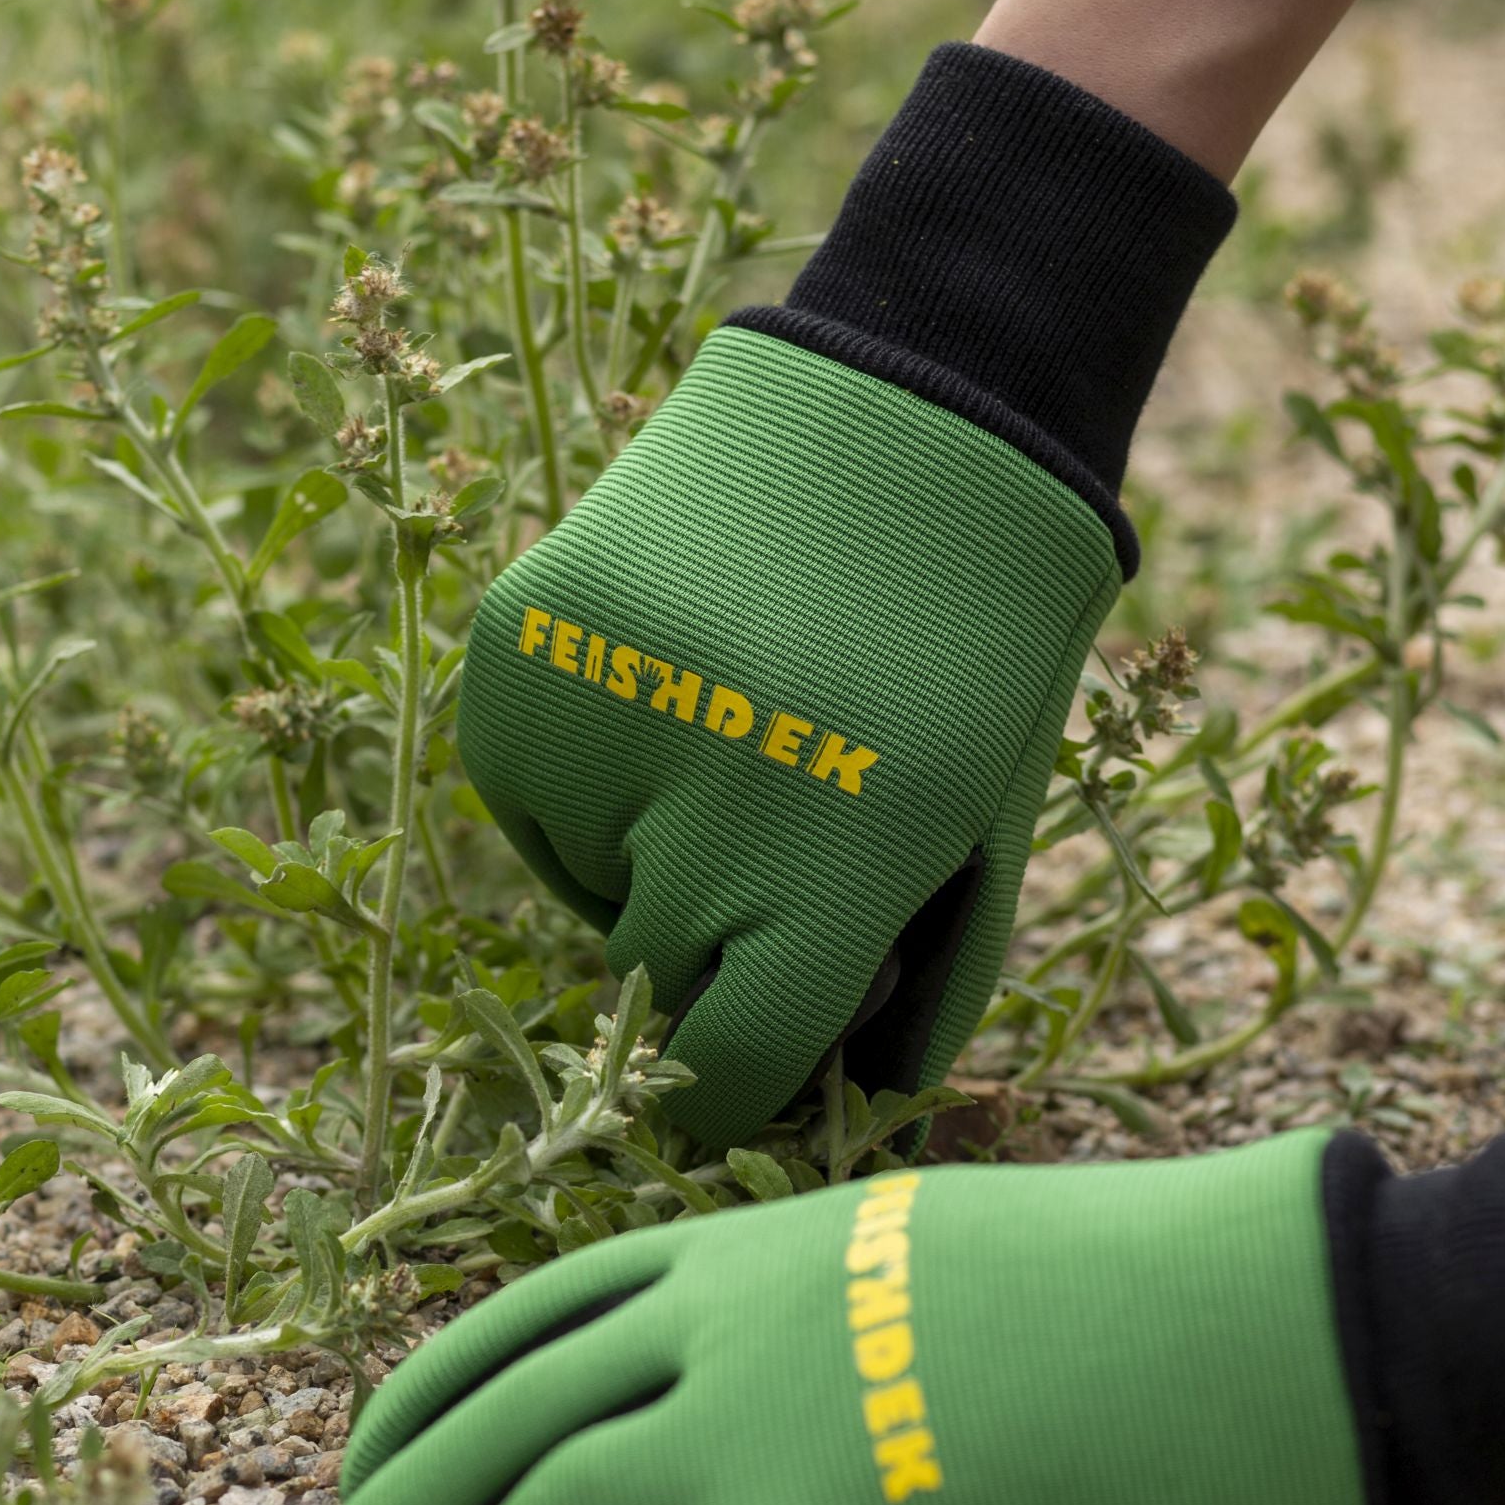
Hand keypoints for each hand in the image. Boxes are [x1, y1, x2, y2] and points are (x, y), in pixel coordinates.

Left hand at [288, 1136, 1370, 1504]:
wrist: (1248, 1316)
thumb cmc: (1111, 1289)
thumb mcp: (916, 1258)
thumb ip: (802, 1318)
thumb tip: (731, 1400)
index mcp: (742, 1250)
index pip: (519, 1321)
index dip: (418, 1408)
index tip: (358, 1471)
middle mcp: (727, 1331)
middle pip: (493, 1430)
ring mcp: (773, 1441)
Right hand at [456, 325, 1122, 1147]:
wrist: (915, 409)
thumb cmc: (977, 651)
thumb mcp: (990, 830)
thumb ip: (922, 986)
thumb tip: (844, 1096)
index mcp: (834, 863)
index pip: (732, 1064)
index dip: (739, 1084)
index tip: (745, 1063)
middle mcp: (694, 804)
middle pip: (654, 984)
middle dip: (709, 953)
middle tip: (772, 849)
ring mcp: (589, 717)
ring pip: (583, 885)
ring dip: (643, 859)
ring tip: (731, 735)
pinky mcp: (514, 650)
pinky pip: (526, 790)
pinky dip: (585, 778)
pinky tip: (664, 687)